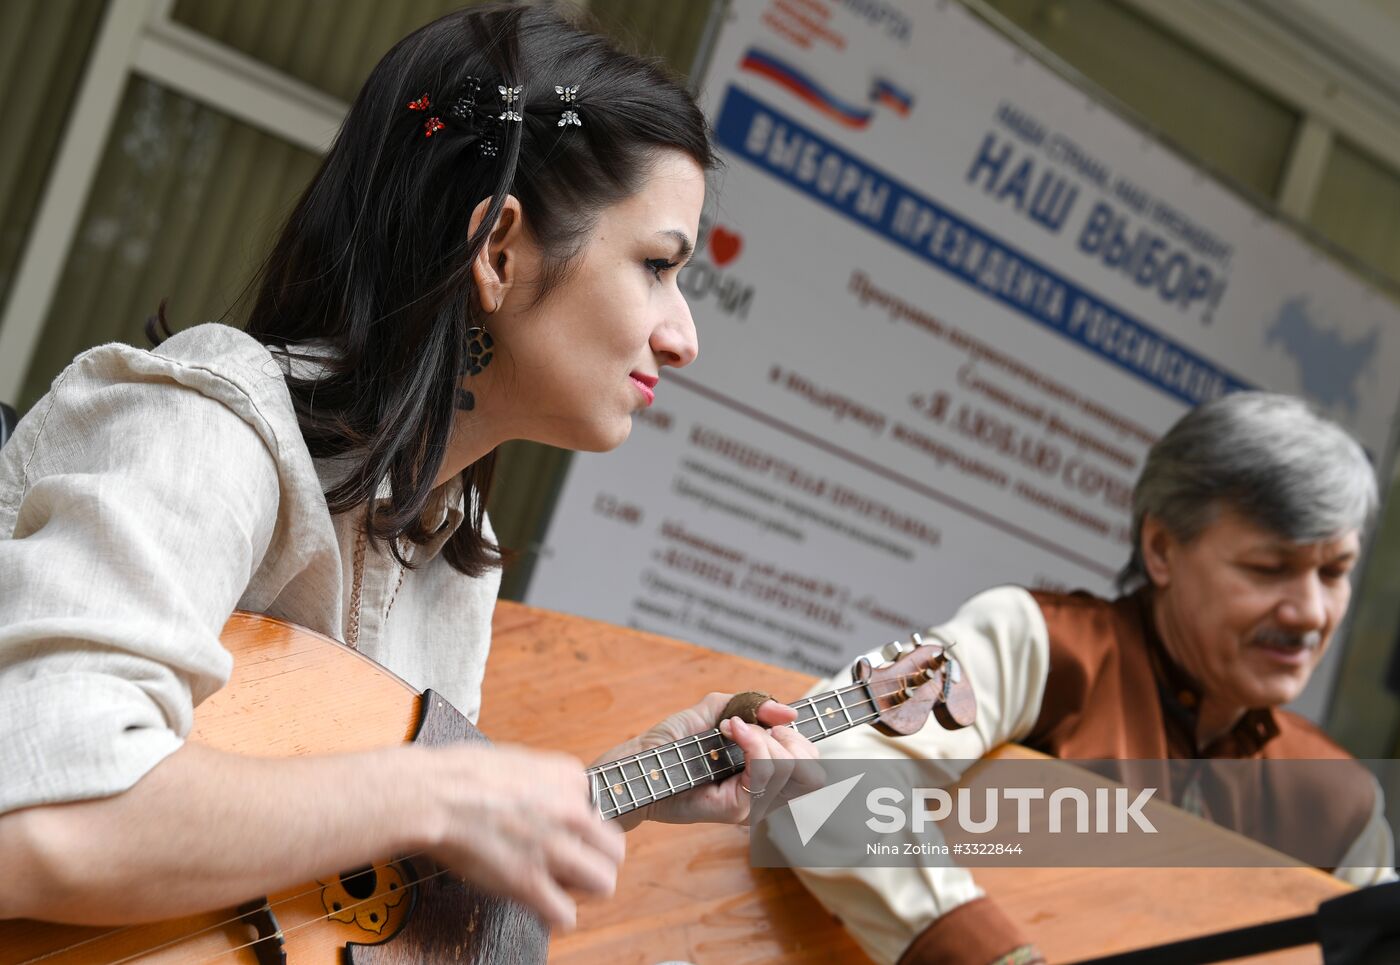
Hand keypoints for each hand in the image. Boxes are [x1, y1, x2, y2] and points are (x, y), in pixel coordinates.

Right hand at [422, 743, 624, 930]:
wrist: (432, 793)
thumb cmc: (462, 773)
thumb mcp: (519, 760)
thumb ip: (544, 781)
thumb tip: (545, 795)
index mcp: (570, 778)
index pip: (600, 811)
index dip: (581, 828)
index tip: (563, 835)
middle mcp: (571, 812)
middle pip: (614, 851)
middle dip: (595, 862)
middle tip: (572, 868)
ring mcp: (553, 848)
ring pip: (603, 884)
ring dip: (583, 891)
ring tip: (560, 889)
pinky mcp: (528, 881)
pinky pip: (565, 916)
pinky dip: (554, 917)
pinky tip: (539, 907)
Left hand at [593, 692, 822, 829]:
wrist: (639, 763)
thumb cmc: (670, 742)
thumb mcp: (714, 711)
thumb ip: (752, 706)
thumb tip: (789, 712)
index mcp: (762, 771)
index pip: (811, 765)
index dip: (804, 740)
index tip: (780, 721)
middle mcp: (762, 792)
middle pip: (813, 772)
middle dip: (792, 740)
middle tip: (759, 727)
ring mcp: (752, 803)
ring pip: (792, 771)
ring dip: (767, 739)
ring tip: (735, 728)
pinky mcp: (736, 809)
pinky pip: (764, 774)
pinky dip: (753, 744)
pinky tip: (729, 732)